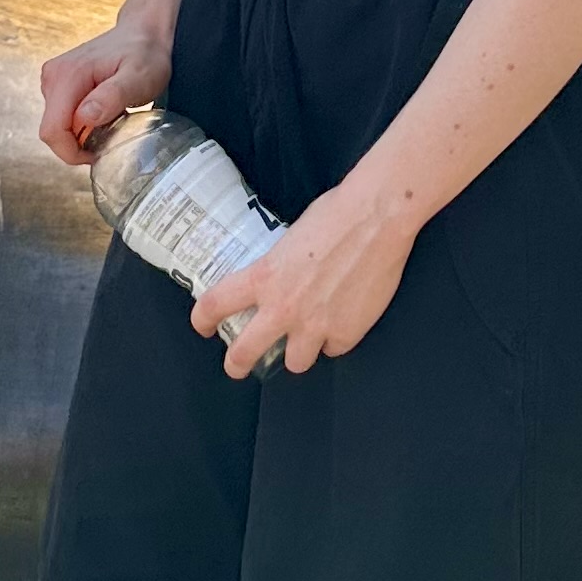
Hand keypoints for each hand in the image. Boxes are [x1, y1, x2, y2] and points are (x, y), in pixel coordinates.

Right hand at [36, 12, 173, 164]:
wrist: (143, 33)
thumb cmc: (145, 53)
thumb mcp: (139, 77)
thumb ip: (112, 96)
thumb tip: (85, 117)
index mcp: (67, 75)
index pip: (52, 131)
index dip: (72, 152)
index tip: (99, 152)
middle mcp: (53, 76)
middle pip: (53, 132)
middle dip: (79, 143)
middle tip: (112, 130)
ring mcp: (53, 80)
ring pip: (58, 126)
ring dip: (82, 133)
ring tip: (111, 116)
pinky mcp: (58, 84)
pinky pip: (63, 117)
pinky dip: (82, 124)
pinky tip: (103, 110)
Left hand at [196, 180, 413, 377]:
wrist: (377, 218)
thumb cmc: (336, 215)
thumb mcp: (289, 241)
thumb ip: (277, 269)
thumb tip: (278, 278)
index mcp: (264, 277)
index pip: (216, 304)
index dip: (203, 319)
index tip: (204, 326)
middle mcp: (284, 308)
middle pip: (244, 353)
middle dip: (237, 364)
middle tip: (237, 365)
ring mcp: (315, 325)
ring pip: (295, 363)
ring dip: (298, 351)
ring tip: (306, 337)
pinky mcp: (346, 333)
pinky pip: (334, 348)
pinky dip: (336, 338)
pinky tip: (343, 319)